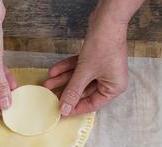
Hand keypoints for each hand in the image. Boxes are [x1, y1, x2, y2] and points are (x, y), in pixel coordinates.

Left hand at [44, 1, 139, 115]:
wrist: (106, 21)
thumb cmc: (103, 46)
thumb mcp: (85, 72)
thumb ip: (73, 91)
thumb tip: (65, 109)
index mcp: (114, 88)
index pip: (93, 104)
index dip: (75, 108)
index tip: (61, 111)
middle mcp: (110, 80)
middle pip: (84, 91)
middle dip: (66, 91)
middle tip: (50, 96)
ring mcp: (103, 69)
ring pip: (80, 79)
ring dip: (63, 80)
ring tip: (48, 82)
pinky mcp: (96, 59)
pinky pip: (80, 68)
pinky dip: (67, 68)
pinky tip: (54, 70)